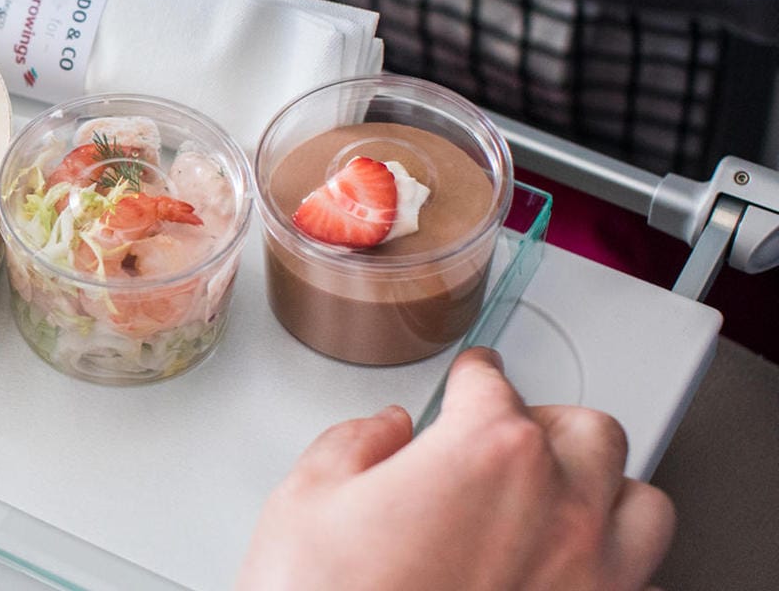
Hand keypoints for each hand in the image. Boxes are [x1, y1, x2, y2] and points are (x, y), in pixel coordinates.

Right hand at [237, 348, 674, 590]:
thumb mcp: (305, 501)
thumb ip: (353, 446)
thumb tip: (382, 433)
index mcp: (485, 452)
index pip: (494, 387)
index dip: (475, 377)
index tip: (474, 380)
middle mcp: (555, 506)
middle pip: (590, 433)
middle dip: (548, 425)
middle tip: (510, 434)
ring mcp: (588, 576)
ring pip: (640, 504)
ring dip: (604, 491)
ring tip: (561, 496)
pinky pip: (642, 582)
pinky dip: (615, 567)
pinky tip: (576, 568)